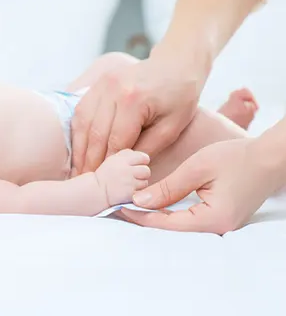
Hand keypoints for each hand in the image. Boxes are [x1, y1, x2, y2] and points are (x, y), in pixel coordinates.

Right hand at [70, 53, 204, 175]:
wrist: (176, 65)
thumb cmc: (180, 98)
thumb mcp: (171, 128)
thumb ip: (146, 148)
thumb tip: (122, 168)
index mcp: (134, 100)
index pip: (114, 140)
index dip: (107, 164)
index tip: (102, 183)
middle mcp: (113, 89)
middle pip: (95, 133)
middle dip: (89, 160)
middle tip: (84, 181)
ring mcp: (102, 84)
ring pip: (82, 122)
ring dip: (78, 147)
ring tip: (77, 168)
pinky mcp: (98, 83)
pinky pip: (81, 110)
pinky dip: (78, 131)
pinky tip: (79, 147)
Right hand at [94, 149, 150, 206]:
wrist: (96, 191)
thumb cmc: (105, 175)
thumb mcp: (113, 160)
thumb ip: (127, 155)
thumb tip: (142, 157)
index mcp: (122, 159)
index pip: (144, 158)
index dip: (142, 162)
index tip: (136, 166)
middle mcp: (126, 169)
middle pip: (146, 170)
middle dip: (142, 174)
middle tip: (133, 177)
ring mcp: (128, 181)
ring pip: (145, 181)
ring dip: (140, 184)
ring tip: (129, 184)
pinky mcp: (130, 192)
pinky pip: (141, 191)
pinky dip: (136, 192)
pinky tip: (128, 191)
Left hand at [119, 138, 277, 233]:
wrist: (270, 158)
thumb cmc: (237, 158)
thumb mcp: (197, 168)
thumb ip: (168, 187)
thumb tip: (138, 201)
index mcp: (212, 219)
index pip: (166, 224)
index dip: (139, 216)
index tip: (118, 206)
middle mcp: (218, 229)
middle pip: (171, 230)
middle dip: (144, 219)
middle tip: (119, 208)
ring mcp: (221, 226)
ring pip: (180, 227)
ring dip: (157, 217)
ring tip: (131, 207)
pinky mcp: (221, 219)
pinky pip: (190, 221)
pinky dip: (171, 214)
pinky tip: (155, 205)